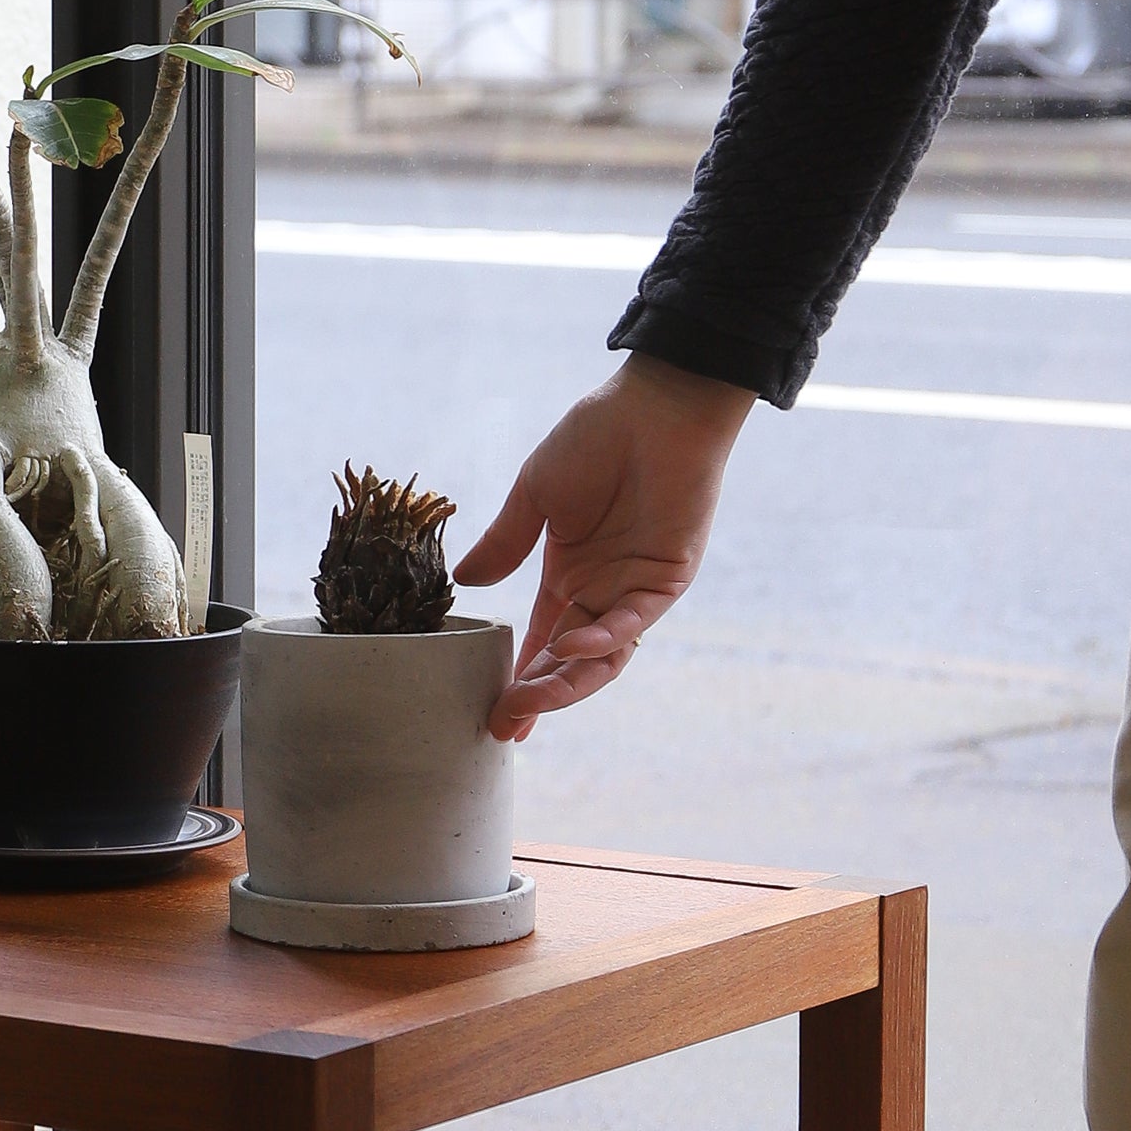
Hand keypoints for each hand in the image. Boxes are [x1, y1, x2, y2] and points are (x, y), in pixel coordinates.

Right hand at [454, 358, 755, 739]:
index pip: (539, 640)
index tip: (493, 716)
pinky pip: (633, 621)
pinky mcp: (666, 578)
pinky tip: (570, 646)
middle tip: (504, 723)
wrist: (654, 407)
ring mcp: (634, 588)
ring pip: (603, 655)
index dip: (519, 678)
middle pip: (569, 661)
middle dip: (538, 696)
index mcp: (568, 574)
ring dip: (568, 680)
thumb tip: (465, 581)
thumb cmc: (595, 439)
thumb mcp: (535, 494)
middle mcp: (601, 591)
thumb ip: (505, 541)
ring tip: (529, 699)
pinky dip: (604, 638)